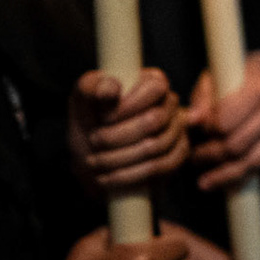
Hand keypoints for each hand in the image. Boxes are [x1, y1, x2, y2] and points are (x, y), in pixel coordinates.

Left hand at [66, 67, 187, 194]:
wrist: (93, 159)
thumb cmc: (89, 123)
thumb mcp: (81, 103)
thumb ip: (91, 88)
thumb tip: (111, 88)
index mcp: (151, 82)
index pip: (155, 87)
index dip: (128, 105)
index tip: (103, 119)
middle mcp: (170, 104)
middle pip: (155, 119)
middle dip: (118, 135)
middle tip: (94, 141)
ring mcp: (177, 130)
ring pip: (156, 146)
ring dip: (119, 157)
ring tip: (96, 161)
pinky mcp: (177, 155)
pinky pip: (161, 167)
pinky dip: (129, 175)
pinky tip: (108, 177)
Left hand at [186, 51, 259, 191]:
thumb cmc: (249, 78)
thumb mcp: (225, 76)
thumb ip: (205, 96)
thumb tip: (190, 121)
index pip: (225, 121)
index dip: (206, 131)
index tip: (196, 131)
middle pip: (236, 145)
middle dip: (210, 155)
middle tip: (195, 157)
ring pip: (249, 161)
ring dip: (222, 173)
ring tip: (203, 180)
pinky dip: (239, 178)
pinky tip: (222, 184)